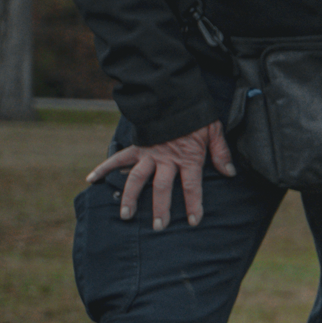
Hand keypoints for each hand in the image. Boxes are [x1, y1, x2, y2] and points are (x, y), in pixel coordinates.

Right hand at [88, 122, 236, 230]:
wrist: (175, 96)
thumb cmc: (196, 116)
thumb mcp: (214, 131)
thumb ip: (221, 153)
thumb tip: (230, 172)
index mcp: (188, 157)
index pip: (191, 185)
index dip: (193, 203)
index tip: (193, 221)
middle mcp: (166, 159)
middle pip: (161, 187)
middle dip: (160, 208)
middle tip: (158, 226)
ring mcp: (149, 154)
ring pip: (136, 178)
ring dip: (130, 196)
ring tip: (126, 215)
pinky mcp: (137, 147)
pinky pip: (118, 158)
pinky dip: (104, 167)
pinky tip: (91, 180)